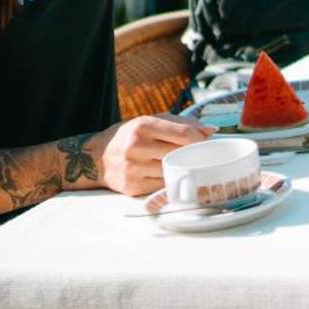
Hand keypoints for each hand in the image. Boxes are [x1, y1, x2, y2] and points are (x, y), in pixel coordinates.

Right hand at [91, 115, 213, 195]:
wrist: (97, 157)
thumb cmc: (130, 136)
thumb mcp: (150, 121)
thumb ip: (181, 123)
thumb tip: (211, 131)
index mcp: (142, 126)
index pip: (182, 133)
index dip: (200, 139)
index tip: (206, 142)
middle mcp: (136, 146)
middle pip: (179, 153)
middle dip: (192, 154)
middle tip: (199, 155)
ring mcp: (133, 169)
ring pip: (171, 171)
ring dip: (181, 169)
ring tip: (183, 164)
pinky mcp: (132, 187)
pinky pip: (161, 186)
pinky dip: (168, 180)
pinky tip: (168, 175)